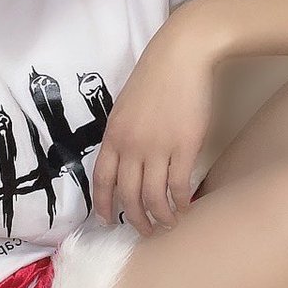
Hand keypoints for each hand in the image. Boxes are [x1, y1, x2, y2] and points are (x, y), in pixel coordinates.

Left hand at [92, 16, 217, 236]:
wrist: (180, 56)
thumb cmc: (154, 78)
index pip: (102, 180)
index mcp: (113, 136)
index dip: (103, 204)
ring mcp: (158, 148)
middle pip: (128, 196)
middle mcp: (131, 146)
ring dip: (160, 217)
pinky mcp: (184, 147)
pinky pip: (178, 185)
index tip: (107, 221)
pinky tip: (186, 206)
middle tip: (145, 231)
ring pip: (154, 197)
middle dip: (136, 220)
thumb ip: (122, 137)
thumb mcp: (124, 108)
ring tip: (168, 224)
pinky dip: (181, 201)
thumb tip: (124, 162)